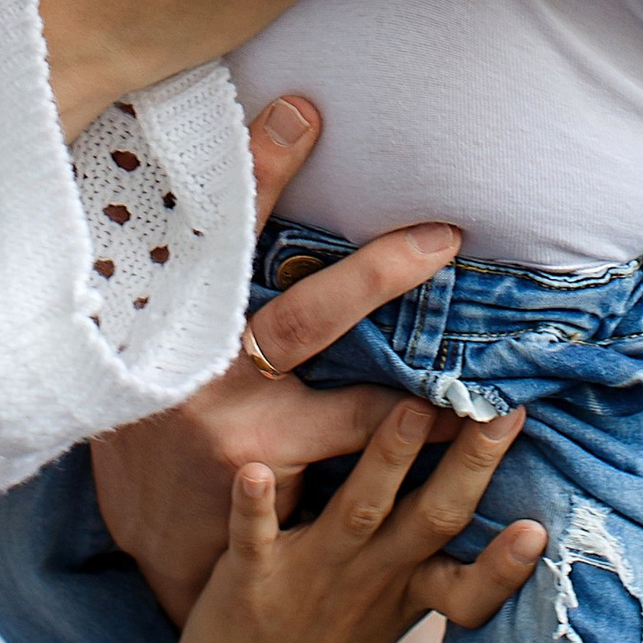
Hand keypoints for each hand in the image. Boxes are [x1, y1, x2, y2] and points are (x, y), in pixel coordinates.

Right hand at [91, 91, 467, 618]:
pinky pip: (358, 472)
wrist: (148, 533)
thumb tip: (253, 174)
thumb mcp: (162, 331)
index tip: (304, 110)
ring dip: (423, 394)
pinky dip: (416, 460)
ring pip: (351, 411)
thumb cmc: (163, 409)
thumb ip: (204, 275)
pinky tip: (463, 442)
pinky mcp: (268, 497)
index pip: (223, 234)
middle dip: (376, 275)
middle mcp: (207, 376)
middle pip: (303, 316)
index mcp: (182, 319)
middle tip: (444, 236)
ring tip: (493, 373)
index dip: (260, 171)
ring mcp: (240, 440)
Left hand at [163, 396, 543, 642]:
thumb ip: (435, 556)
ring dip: (385, 461)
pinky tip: (254, 469)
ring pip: (357, 510)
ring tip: (409, 409)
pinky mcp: (250, 579)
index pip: (471, 583)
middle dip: (470, 464)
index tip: (543, 525)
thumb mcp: (397, 610)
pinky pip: (253, 534)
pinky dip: (255, 502)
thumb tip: (504, 501)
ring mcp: (311, 578)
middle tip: (502, 411)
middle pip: (430, 519)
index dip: (507, 564)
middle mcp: (369, 581)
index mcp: (408, 590)